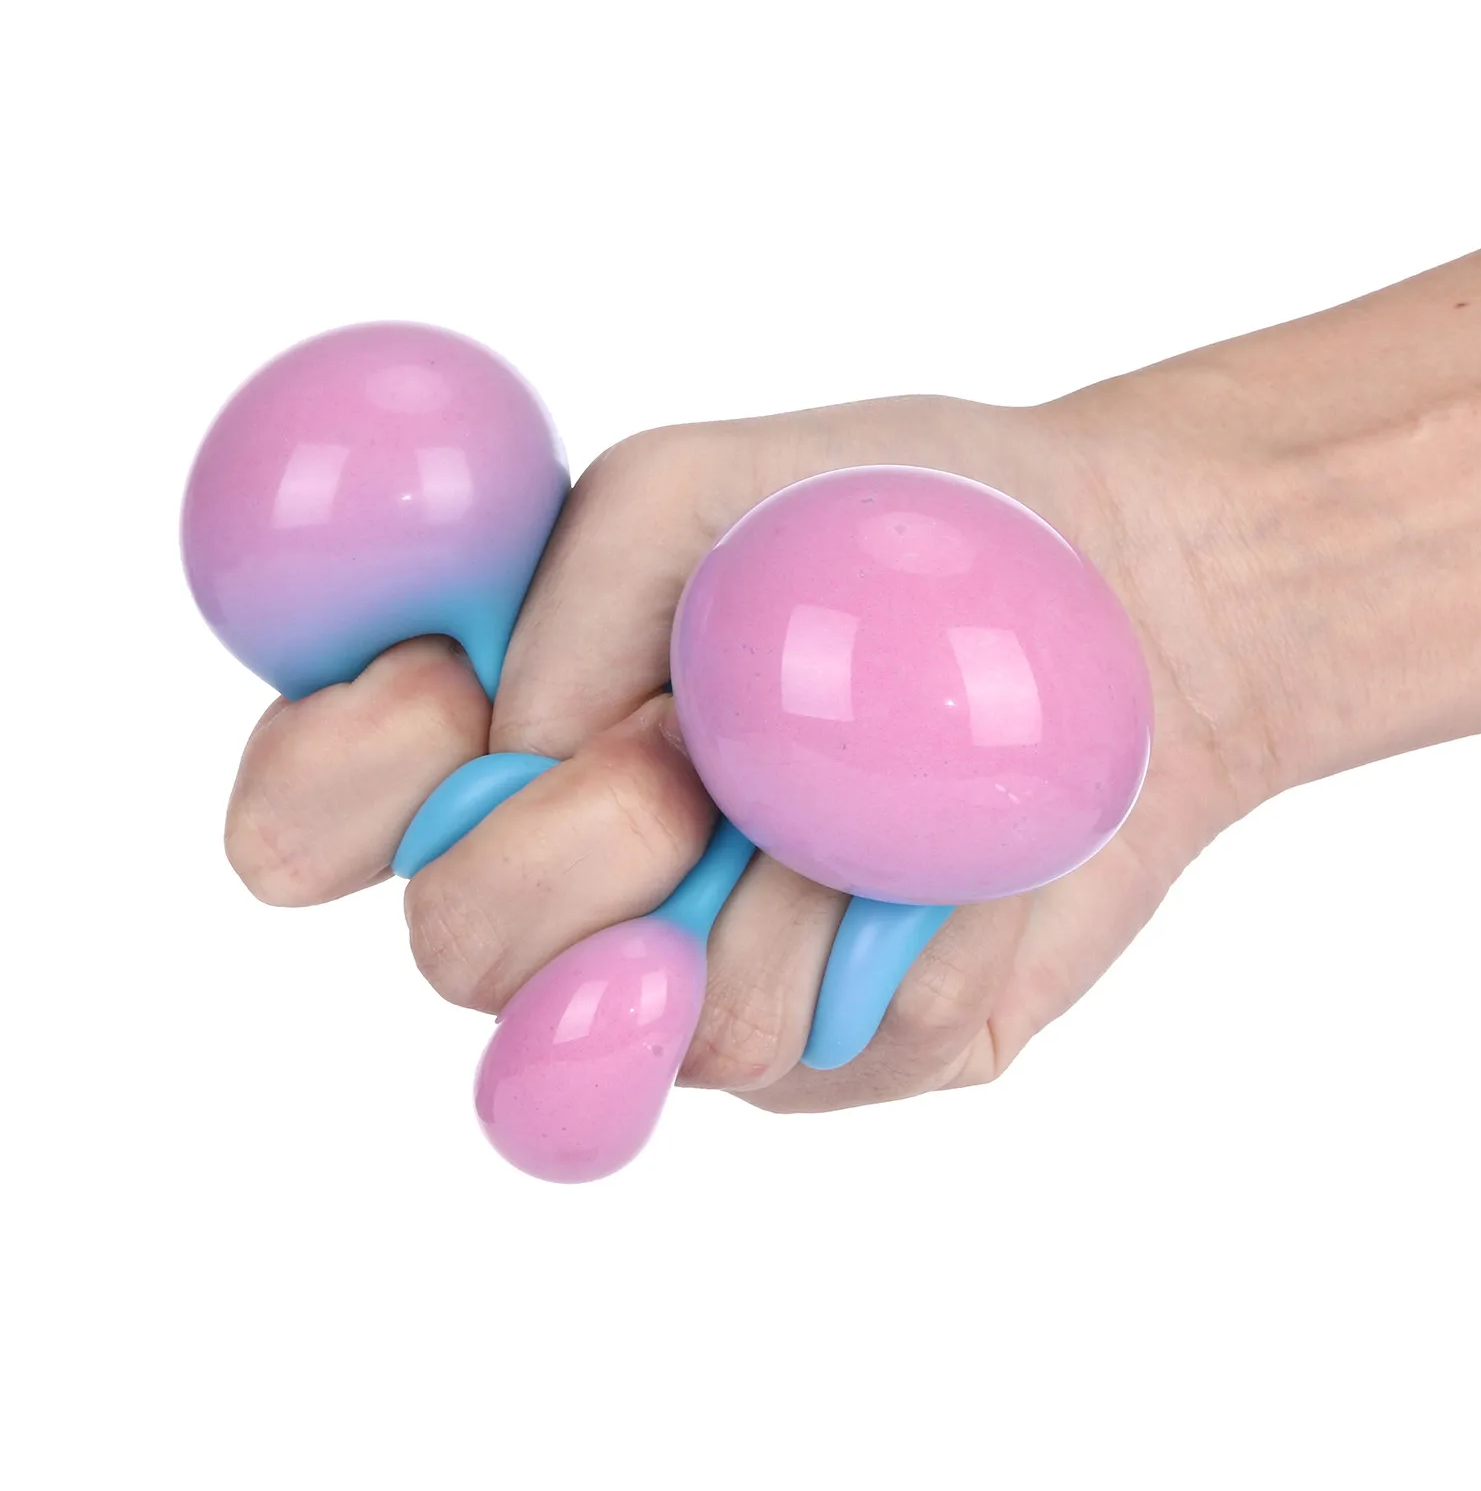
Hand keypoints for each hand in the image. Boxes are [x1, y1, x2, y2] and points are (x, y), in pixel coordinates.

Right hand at [225, 382, 1271, 1111]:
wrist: (1114, 604)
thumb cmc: (893, 525)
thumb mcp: (712, 487)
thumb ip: (574, 582)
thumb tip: (524, 742)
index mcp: (503, 742)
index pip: (308, 818)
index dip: (329, 784)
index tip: (439, 692)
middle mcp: (578, 887)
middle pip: (461, 955)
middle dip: (573, 851)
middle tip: (686, 756)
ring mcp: (701, 983)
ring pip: (667, 1029)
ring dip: (776, 876)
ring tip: (873, 775)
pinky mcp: (844, 1051)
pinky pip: (837, 1036)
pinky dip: (913, 916)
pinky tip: (964, 846)